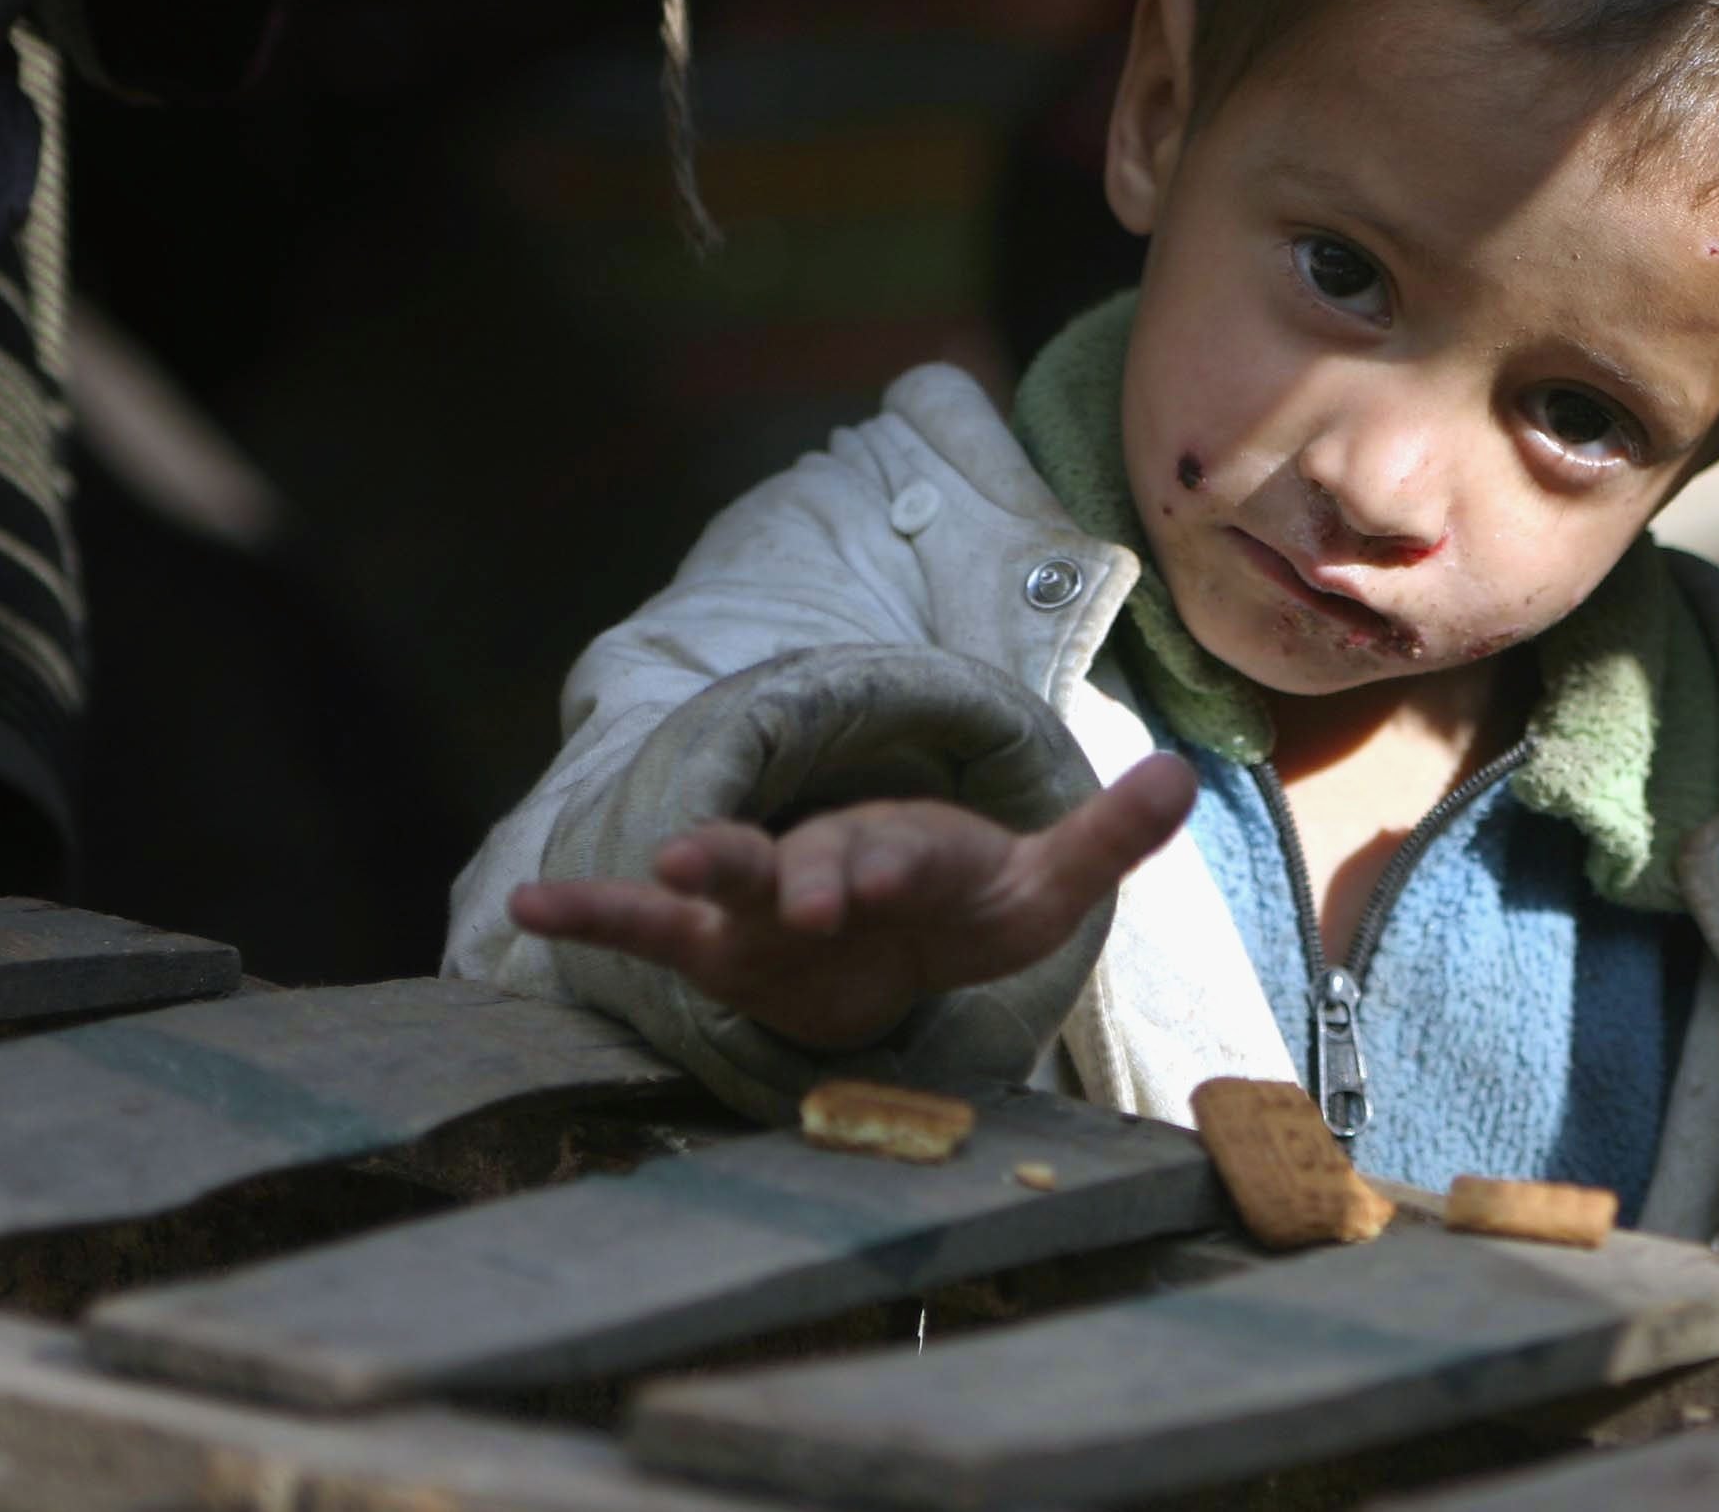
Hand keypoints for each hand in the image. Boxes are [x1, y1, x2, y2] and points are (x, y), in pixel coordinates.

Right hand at [506, 752, 1194, 1051]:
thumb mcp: (1047, 883)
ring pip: (728, 880)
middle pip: (815, 868)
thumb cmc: (968, 903)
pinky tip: (529, 903)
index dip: (896, 864)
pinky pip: (647, 927)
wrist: (896, 921)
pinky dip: (591, 913)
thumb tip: (1189, 774)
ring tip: (661, 858)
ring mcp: (767, 902)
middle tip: (806, 896)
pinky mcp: (719, 943)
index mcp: (911, 851)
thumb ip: (1107, 837)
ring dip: (699, 869)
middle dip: (809, 879)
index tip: (883, 876)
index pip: (906, 855)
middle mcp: (831, 864)